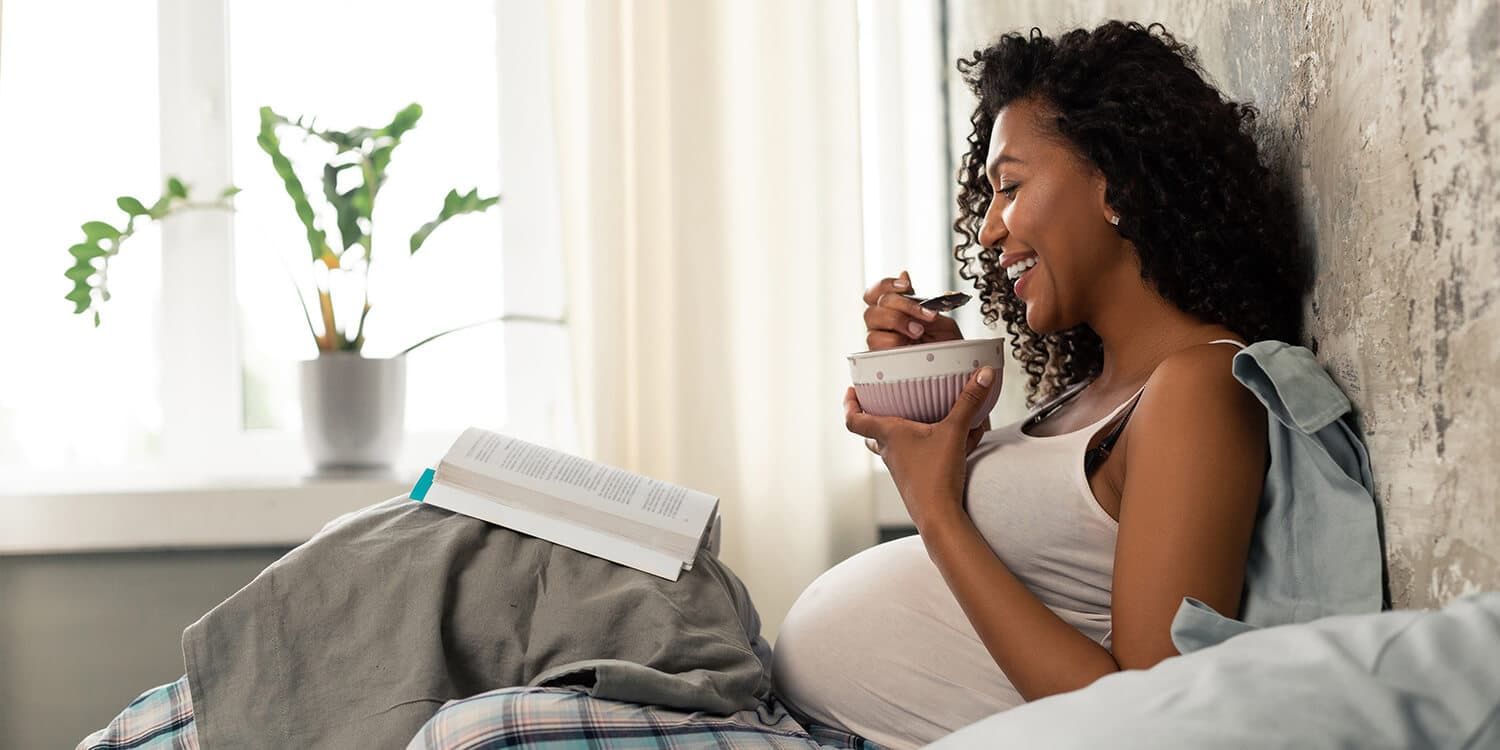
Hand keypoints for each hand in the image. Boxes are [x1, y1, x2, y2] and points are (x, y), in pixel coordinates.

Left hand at [844, 366, 996, 530]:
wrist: (940, 517)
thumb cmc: (937, 477)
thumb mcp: (954, 432)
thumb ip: (969, 402)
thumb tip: (983, 373)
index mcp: (889, 435)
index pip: (854, 420)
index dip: (849, 404)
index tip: (852, 390)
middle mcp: (889, 452)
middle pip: (871, 433)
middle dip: (874, 416)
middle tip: (882, 401)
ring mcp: (900, 468)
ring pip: (892, 446)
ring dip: (900, 432)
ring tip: (917, 418)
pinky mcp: (914, 479)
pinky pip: (913, 457)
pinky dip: (924, 447)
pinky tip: (945, 443)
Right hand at [862, 271, 963, 349]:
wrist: (951, 366)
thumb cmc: (946, 344)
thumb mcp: (939, 317)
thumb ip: (920, 299)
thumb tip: (903, 274)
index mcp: (895, 310)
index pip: (877, 291)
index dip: (887, 284)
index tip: (906, 285)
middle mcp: (883, 322)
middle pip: (875, 302)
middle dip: (902, 305)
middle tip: (926, 316)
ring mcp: (879, 337)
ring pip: (871, 318)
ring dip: (898, 321)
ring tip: (919, 332)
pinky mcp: (877, 354)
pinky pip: (874, 340)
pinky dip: (894, 339)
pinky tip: (908, 344)